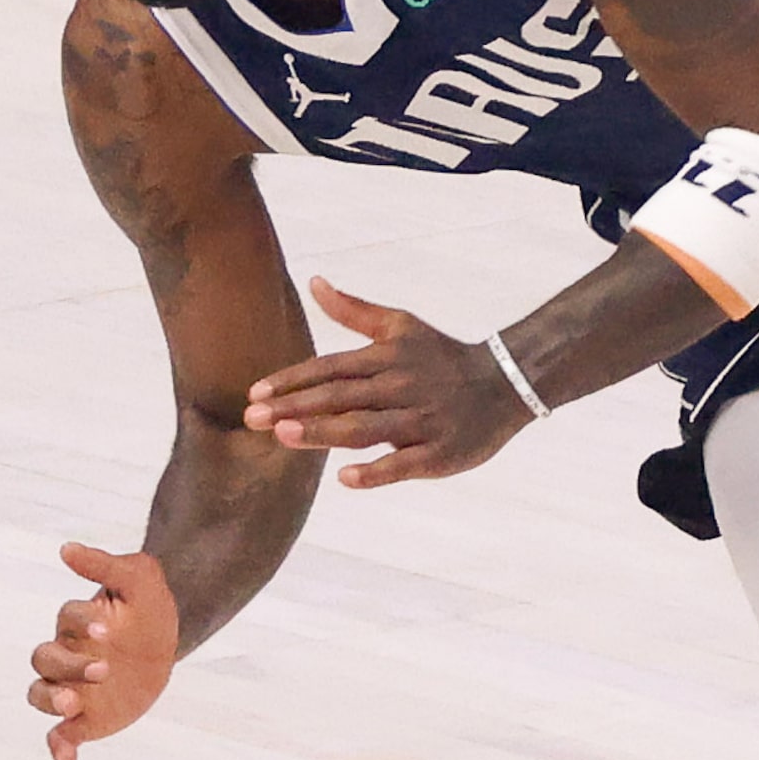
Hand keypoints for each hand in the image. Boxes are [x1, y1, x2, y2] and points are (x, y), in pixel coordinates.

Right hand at [28, 543, 179, 759]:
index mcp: (77, 621)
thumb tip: (65, 548)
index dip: (82, 623)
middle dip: (67, 668)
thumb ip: (104, 564)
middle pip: (44, 660)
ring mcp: (72, 687)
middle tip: (103, 670)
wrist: (168, 638)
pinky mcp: (85, 717)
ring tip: (73, 705)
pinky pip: (61, 735)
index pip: (66, 620)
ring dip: (51, 702)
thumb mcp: (138, 577)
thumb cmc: (148, 603)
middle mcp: (66, 654)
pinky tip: (67, 759)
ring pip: (40, 695)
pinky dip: (58, 747)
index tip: (108, 628)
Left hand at [243, 277, 531, 488]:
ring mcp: (421, 420)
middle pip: (342, 397)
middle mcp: (401, 386)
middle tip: (252, 418)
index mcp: (388, 357)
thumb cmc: (443, 356)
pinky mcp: (439, 452)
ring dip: (324, 433)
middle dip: (295, 406)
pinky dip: (376, 471)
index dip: (293, 379)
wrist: (506, 384)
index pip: (331, 367)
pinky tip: (345, 478)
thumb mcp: (401, 326)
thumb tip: (314, 281)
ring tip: (284, 437)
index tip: (255, 392)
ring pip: (366, 428)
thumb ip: (353, 310)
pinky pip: (404, 463)